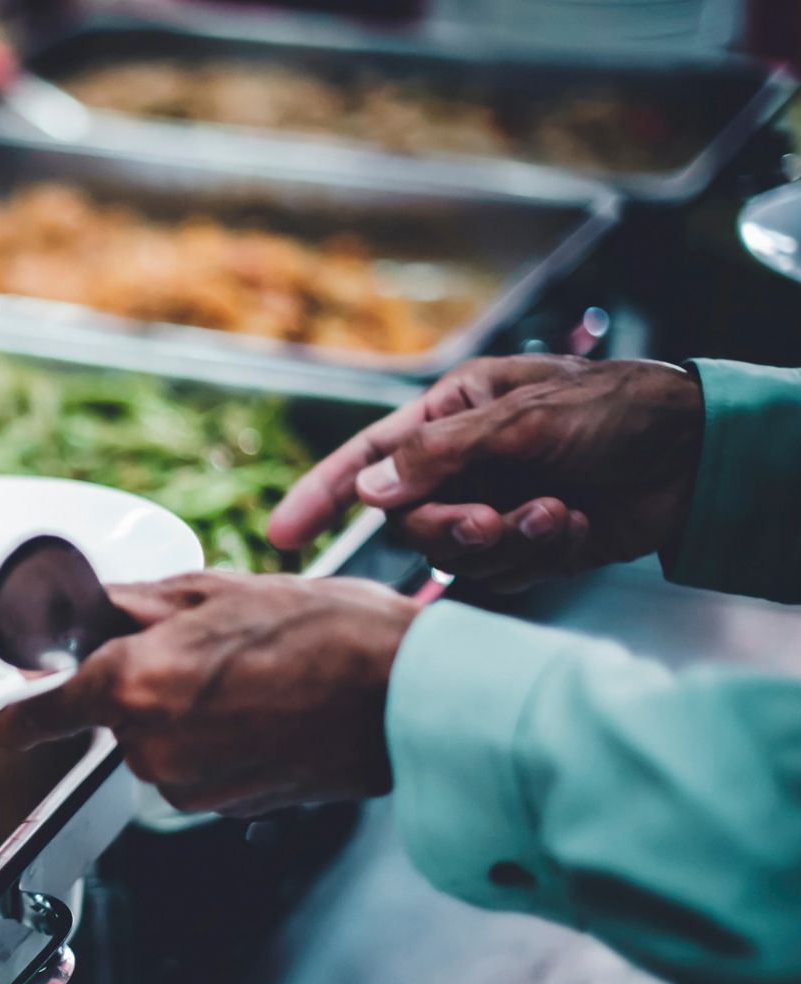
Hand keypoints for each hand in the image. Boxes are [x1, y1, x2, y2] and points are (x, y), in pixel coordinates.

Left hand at [0, 572, 416, 815]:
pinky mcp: (225, 807)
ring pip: (156, 745)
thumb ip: (137, 607)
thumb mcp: (217, 591)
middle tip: (207, 652)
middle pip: (113, 717)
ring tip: (251, 679)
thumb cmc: (326, 632)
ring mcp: (188, 784)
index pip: (40, 714)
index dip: (19, 712)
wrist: (406, 695)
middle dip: (142, 686)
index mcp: (133, 683)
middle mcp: (150, 744)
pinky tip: (266, 713)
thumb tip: (94, 609)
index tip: (3, 716)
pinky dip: (216, 745)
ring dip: (184, 715)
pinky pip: (195, 769)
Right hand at [267, 355, 704, 592]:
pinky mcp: (530, 546)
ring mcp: (496, 506)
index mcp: (451, 412)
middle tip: (495, 521)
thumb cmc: (619, 409)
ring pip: (453, 555)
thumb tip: (369, 490)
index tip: (283, 536)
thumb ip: (439, 454)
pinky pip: (501, 574)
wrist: (700, 457)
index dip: (320, 493)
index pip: (367, 455)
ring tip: (557, 514)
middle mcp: (464, 462)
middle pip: (409, 521)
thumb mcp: (522, 418)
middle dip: (451, 528)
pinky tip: (576, 525)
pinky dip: (540, 556)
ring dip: (505, 543)